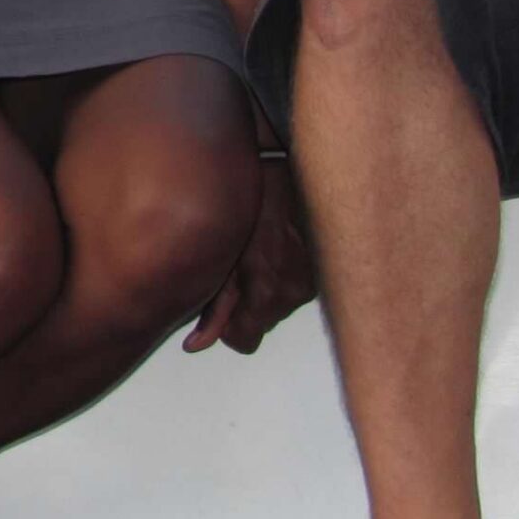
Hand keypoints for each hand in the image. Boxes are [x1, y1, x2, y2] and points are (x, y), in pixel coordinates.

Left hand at [185, 155, 313, 355]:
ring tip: (257, 252)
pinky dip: (283, 275)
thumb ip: (213, 305)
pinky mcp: (323, 271)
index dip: (227, 324)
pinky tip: (275, 248)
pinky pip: (294, 287)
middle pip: (261, 323)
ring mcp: (311, 282)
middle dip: (246, 303)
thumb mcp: (221, 254)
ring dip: (266, 288)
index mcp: (266, 292)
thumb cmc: (247, 206)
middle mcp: (293, 293)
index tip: (222, 301)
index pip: (244, 341)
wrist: (288, 172)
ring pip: (278, 305)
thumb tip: (195, 345)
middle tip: (238, 266)